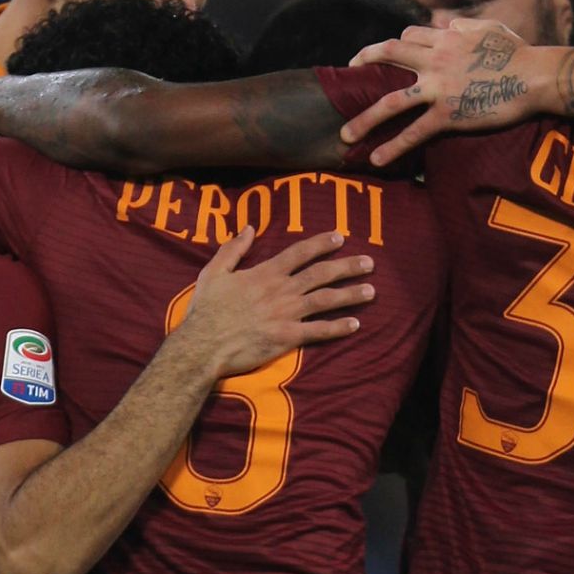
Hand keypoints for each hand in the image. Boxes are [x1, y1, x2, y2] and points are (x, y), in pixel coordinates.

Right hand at [176, 227, 374, 377]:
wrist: (202, 345)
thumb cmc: (206, 310)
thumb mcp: (213, 272)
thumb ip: (233, 249)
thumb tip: (248, 228)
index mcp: (265, 273)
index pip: (299, 253)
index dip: (321, 243)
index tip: (340, 237)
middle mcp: (281, 290)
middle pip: (321, 274)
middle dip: (347, 266)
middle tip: (370, 263)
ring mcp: (286, 314)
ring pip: (326, 300)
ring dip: (350, 294)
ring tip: (371, 290)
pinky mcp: (287, 337)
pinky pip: (318, 331)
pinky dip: (338, 327)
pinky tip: (355, 324)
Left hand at [345, 19, 542, 165]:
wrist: (536, 76)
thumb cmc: (520, 53)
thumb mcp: (490, 28)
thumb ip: (465, 27)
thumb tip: (450, 27)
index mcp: (446, 39)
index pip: (410, 36)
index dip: (399, 43)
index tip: (391, 55)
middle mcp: (436, 60)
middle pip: (390, 54)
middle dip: (365, 60)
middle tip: (349, 71)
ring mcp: (439, 88)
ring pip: (392, 101)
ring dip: (365, 119)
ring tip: (345, 135)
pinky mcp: (449, 114)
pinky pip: (415, 132)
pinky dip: (393, 147)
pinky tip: (376, 160)